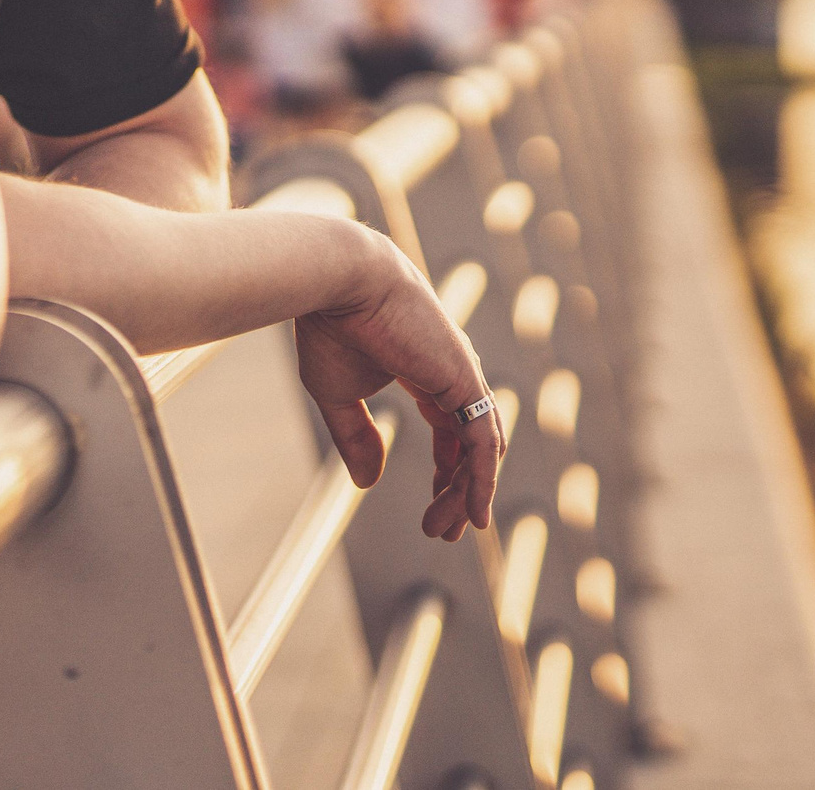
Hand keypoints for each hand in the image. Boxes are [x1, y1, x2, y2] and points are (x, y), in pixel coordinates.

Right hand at [295, 250, 504, 538]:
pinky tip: (474, 512)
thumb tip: (369, 481)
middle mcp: (454, 376)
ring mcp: (464, 377)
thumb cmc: (331, 328)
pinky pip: (482, 443)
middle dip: (459, 492)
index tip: (431, 512)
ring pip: (481, 451)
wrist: (339, 282)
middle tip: (441, 531)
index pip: (451, 434)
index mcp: (428, 373)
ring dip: (467, 494)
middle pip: (472, 447)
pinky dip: (482, 481)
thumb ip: (357, 436)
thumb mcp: (338, 394)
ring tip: (448, 529)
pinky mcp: (464, 380)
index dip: (446, 475)